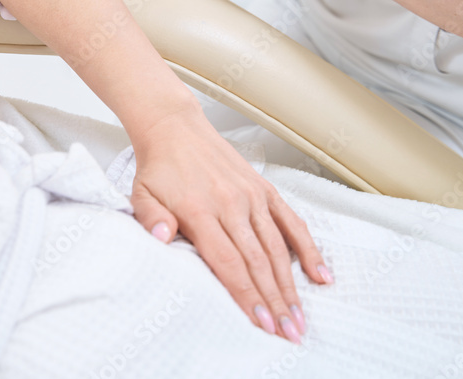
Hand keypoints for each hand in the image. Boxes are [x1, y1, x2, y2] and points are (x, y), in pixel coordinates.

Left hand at [130, 107, 332, 343]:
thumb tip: (162, 240)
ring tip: (299, 317)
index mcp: (200, 210)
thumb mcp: (141, 194)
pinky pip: (291, 221)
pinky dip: (308, 249)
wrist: (175, 129)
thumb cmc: (159, 169)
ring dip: (290, 285)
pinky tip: (320, 275)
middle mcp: (231, 204)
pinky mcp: (264, 189)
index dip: (246, 294)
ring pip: (277, 247)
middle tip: (288, 333)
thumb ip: (151, 219)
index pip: (228, 262)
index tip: (261, 322)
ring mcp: (251, 196)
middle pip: (257, 261)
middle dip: (275, 301)